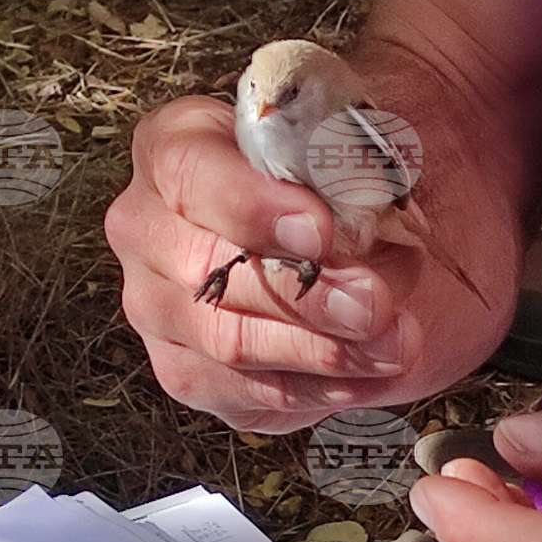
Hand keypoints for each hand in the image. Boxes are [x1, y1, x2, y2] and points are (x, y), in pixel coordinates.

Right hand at [105, 95, 510, 432]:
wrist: (344, 249)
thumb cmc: (339, 183)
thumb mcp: (350, 148)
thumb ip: (349, 165)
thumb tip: (366, 213)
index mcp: (173, 149)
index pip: (191, 173)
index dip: (255, 206)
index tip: (322, 231)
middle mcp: (146, 229)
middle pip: (208, 270)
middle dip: (303, 295)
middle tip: (374, 305)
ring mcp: (158, 309)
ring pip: (228, 342)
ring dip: (320, 351)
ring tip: (394, 346)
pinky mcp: (189, 374)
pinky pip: (247, 394)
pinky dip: (317, 389)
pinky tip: (369, 375)